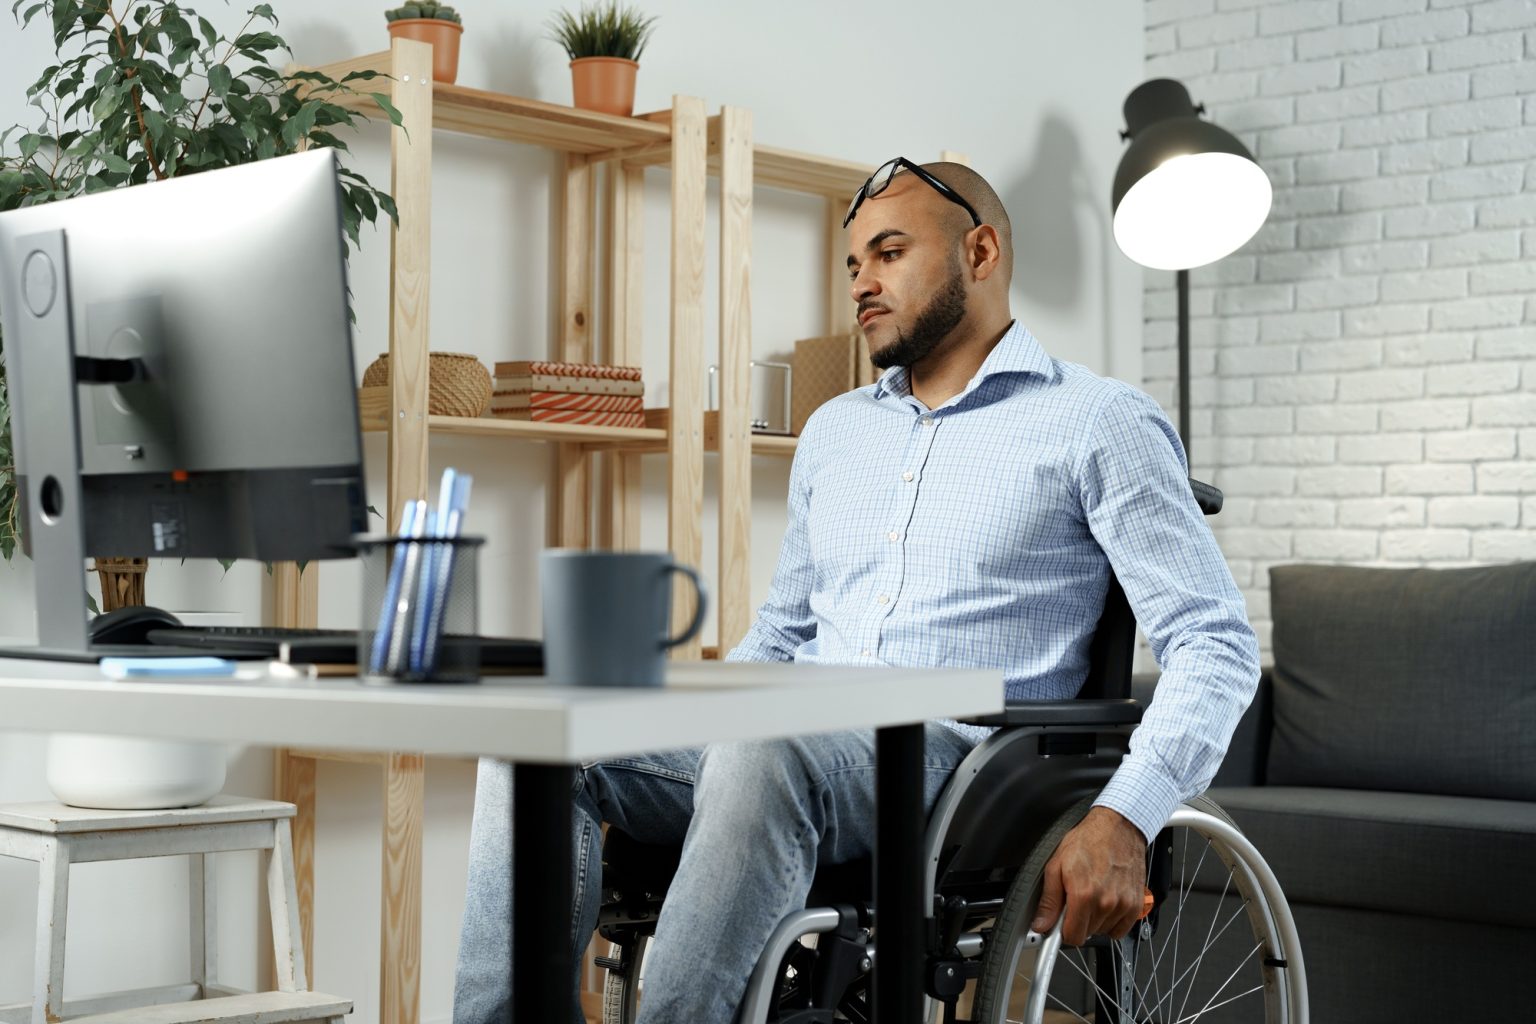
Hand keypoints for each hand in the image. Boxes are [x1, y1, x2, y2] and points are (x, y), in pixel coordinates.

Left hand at [1029, 806, 1147, 945]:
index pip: (1073, 937)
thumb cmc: (1088, 841)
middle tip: (1076, 898)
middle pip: (1086, 933)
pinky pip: (1121, 929)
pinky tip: (1106, 902)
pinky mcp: (1136, 904)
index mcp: (1084, 895)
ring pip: (1102, 930)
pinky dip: (1112, 921)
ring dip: (1095, 919)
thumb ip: (1049, 900)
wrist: (1118, 828)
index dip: (1063, 931)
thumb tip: (1041, 924)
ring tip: (1093, 894)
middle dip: (1078, 920)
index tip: (1061, 923)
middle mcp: (1106, 903)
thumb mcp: (1057, 865)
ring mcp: (1123, 905)